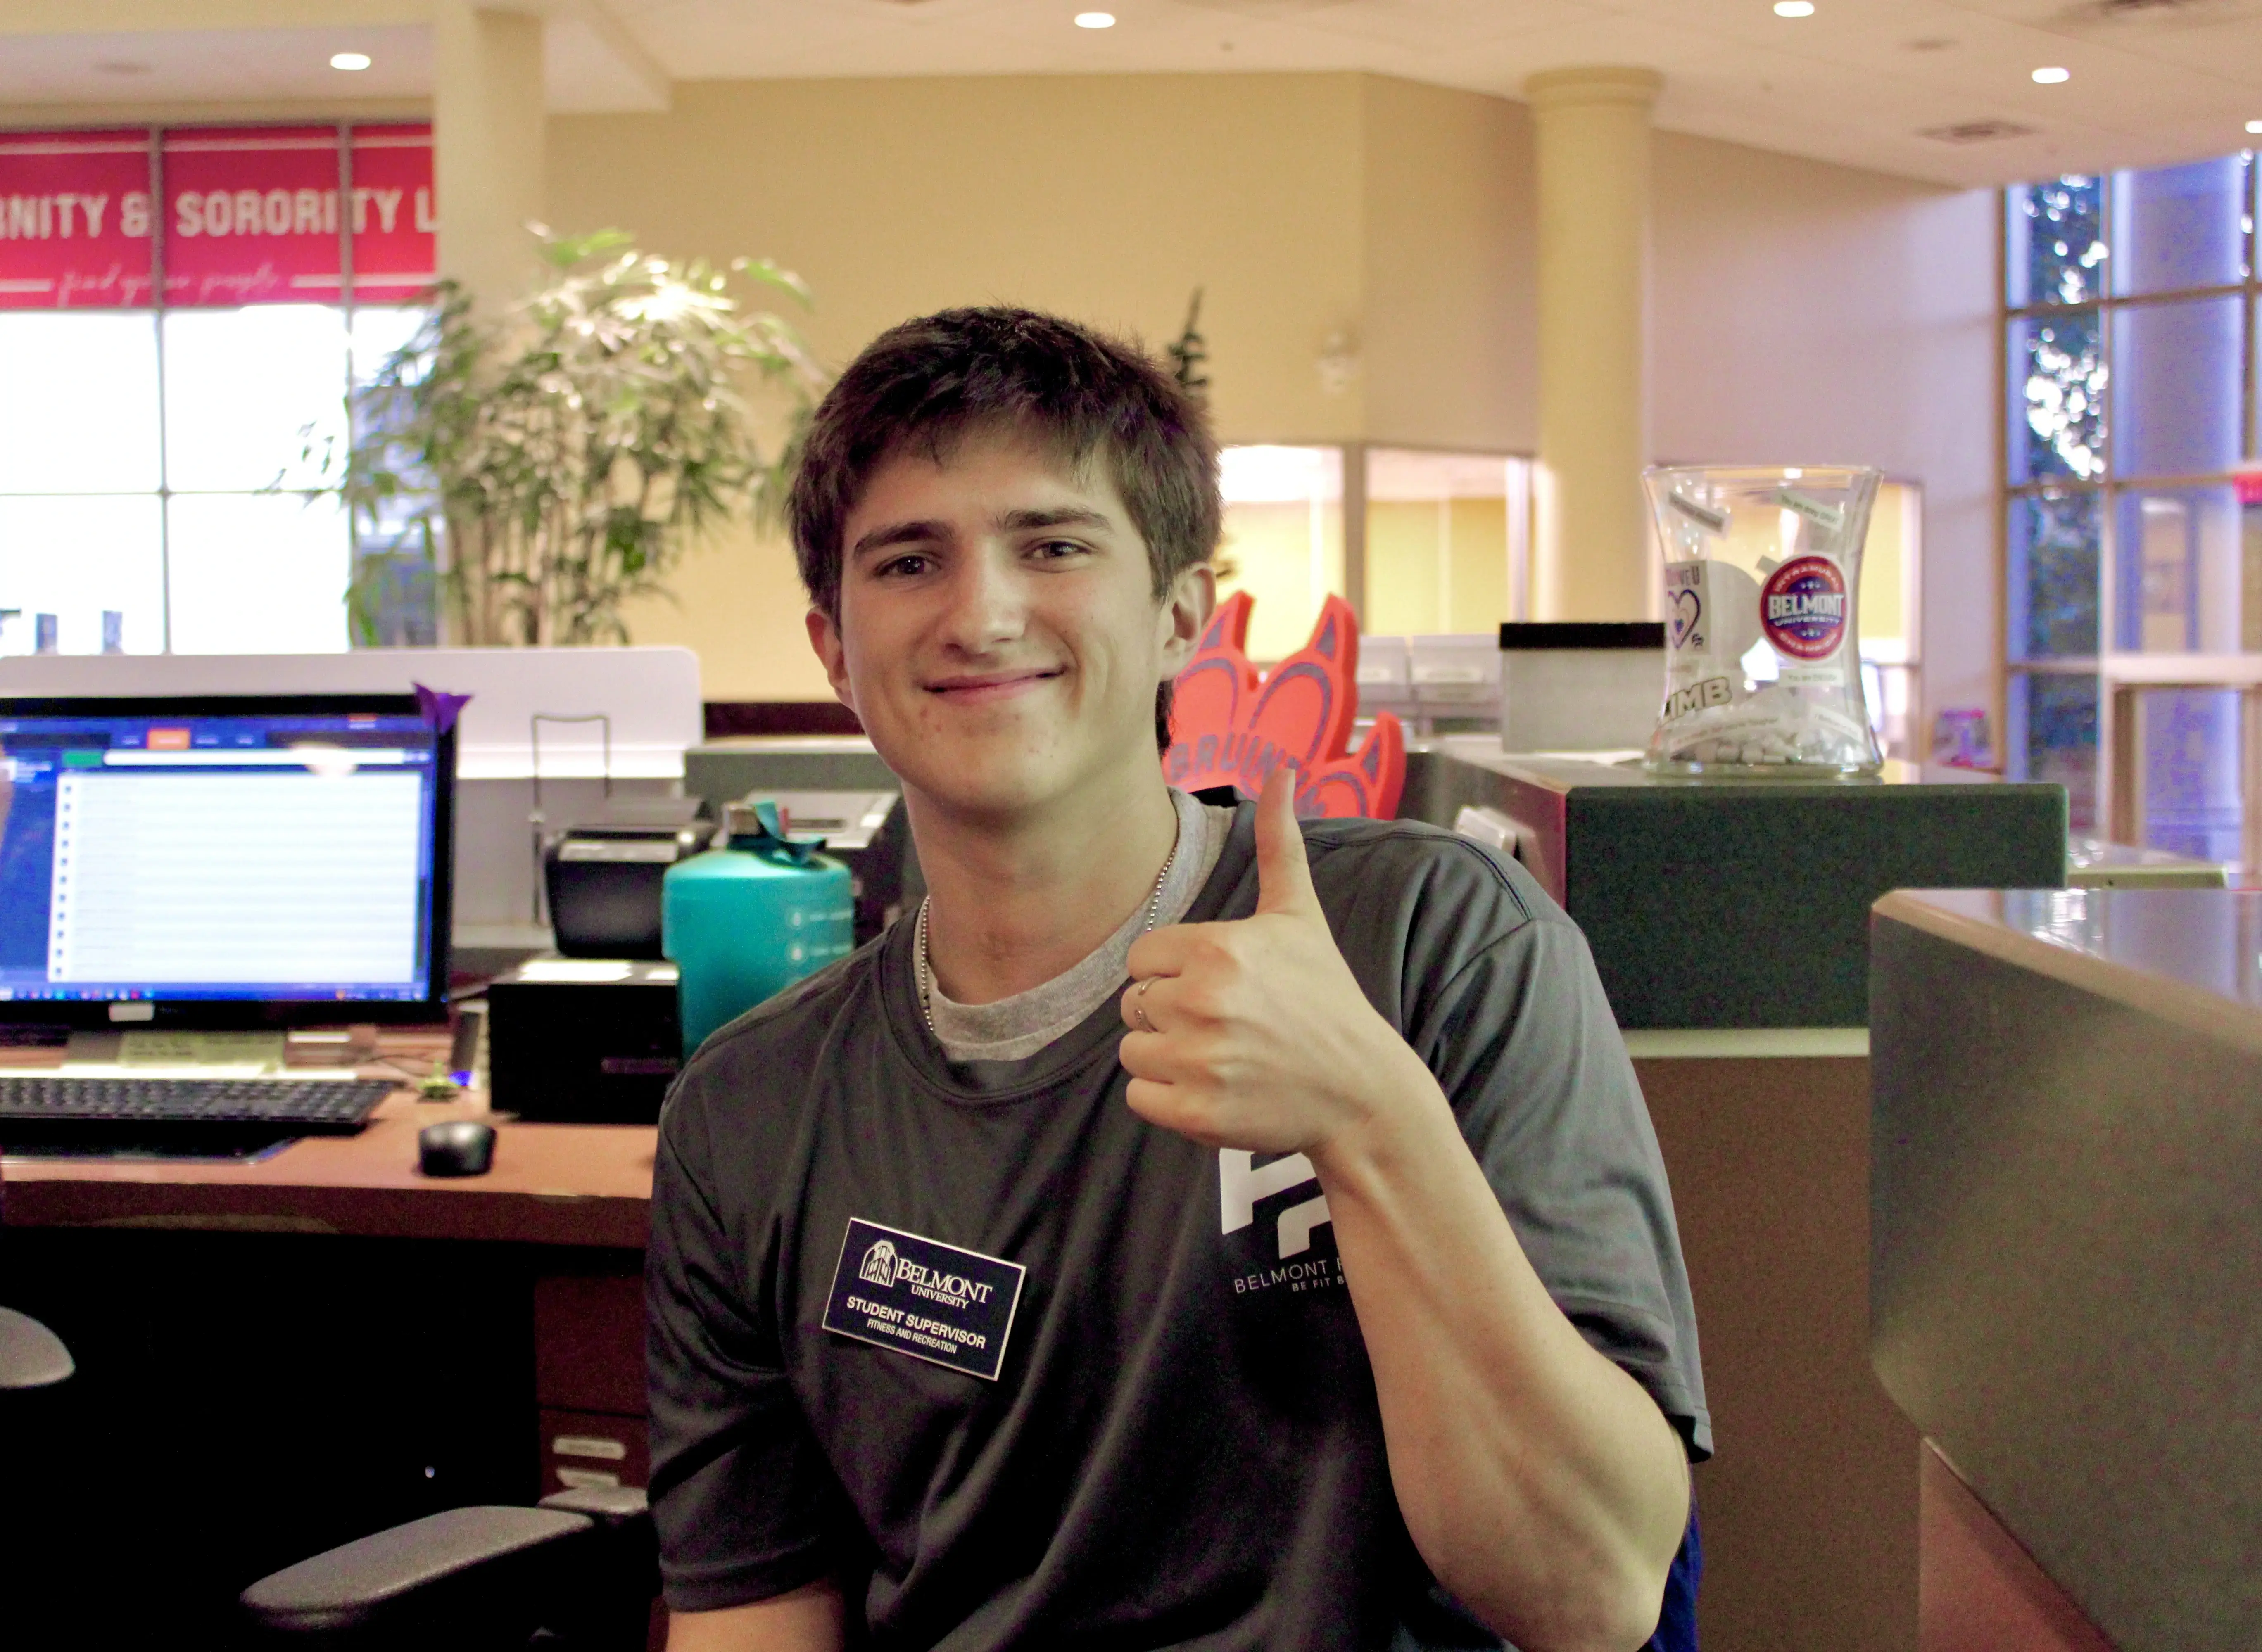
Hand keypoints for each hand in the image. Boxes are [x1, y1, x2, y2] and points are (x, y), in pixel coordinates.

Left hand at [1118, 768, 1436, 1157]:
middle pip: (1133, 1004)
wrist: (1361, 1091)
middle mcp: (1203, 1001)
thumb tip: (1281, 770)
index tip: (1219, 987)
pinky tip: (1215, 1089)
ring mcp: (1198, 1060)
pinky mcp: (1195, 1113)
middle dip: (1171, 1014)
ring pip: (1133, 1051)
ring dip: (1167, 1057)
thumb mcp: (1300, 917)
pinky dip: (1167, 1099)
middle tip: (1226, 1025)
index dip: (1173, 973)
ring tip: (1221, 1056)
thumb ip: (1279, 844)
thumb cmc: (1325, 999)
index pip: (1141, 958)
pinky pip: (1139, 1097)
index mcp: (1218, 949)